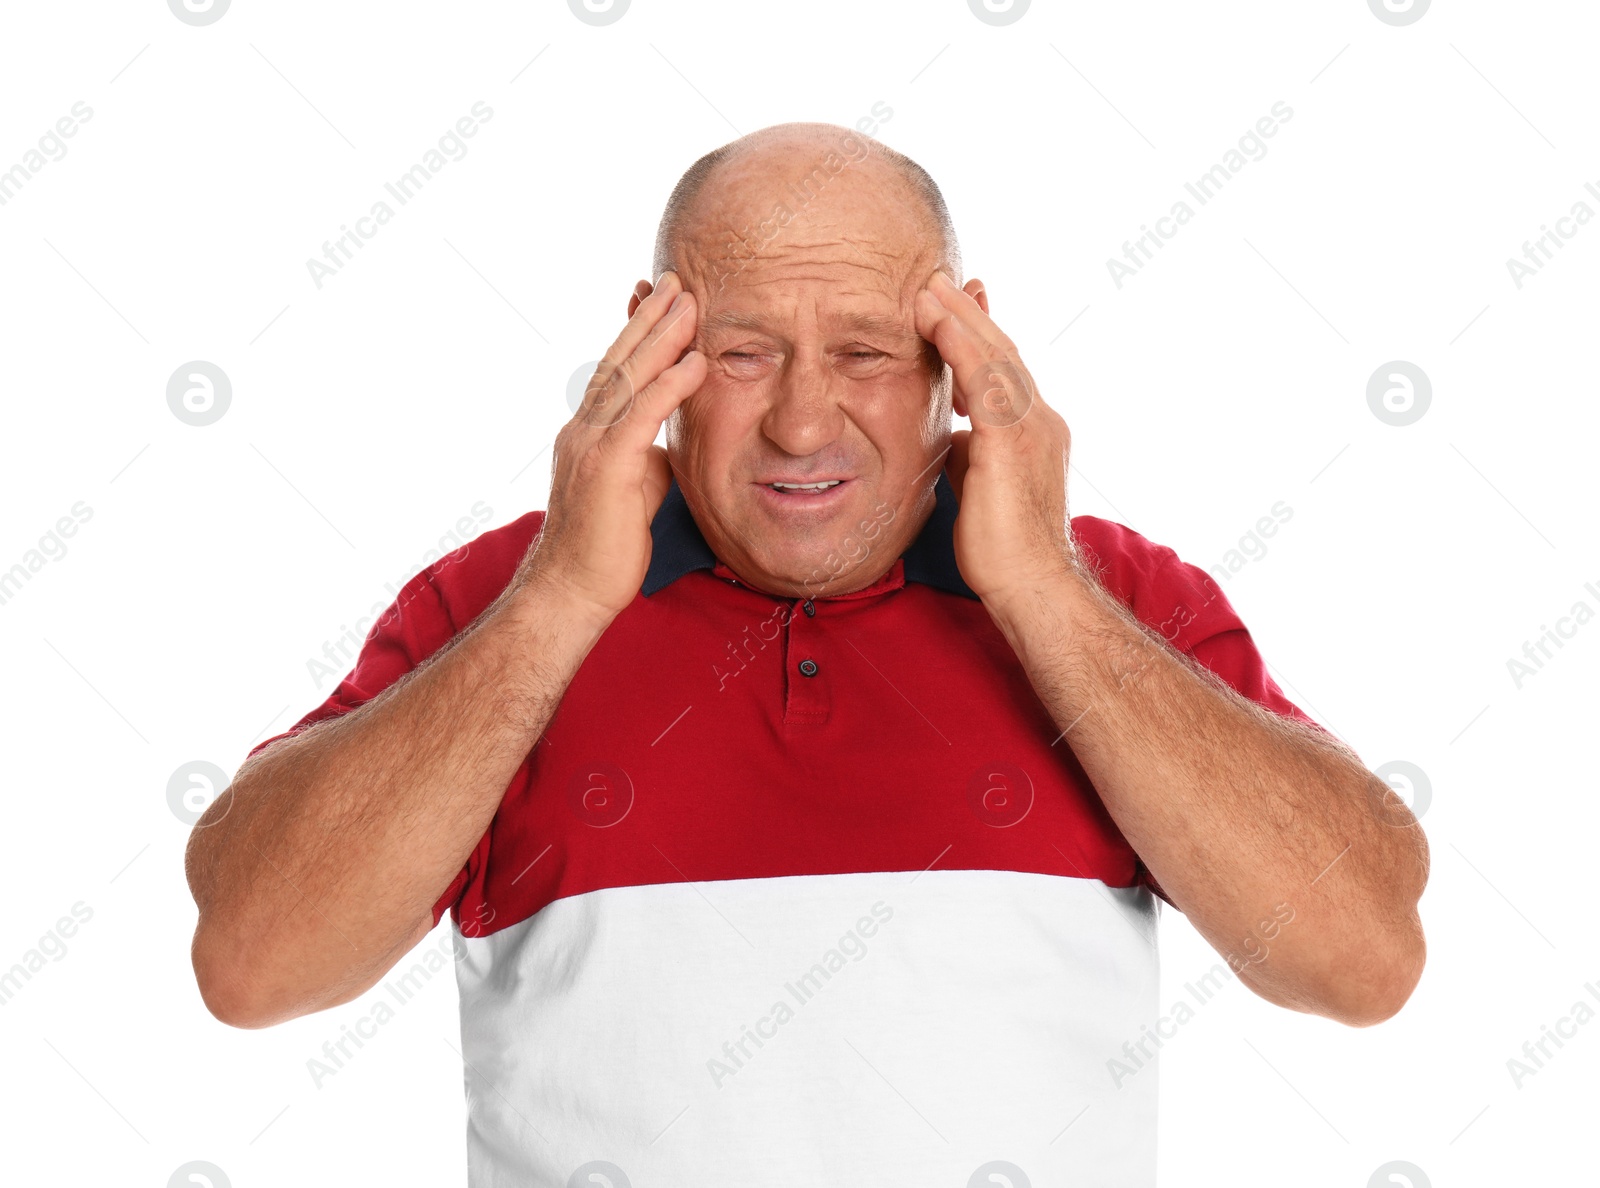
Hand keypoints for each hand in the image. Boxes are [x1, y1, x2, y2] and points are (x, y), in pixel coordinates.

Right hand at [519, 271, 704, 623]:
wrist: (571, 591)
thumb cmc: (605, 548)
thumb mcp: (634, 489)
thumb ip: (648, 456)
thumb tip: (672, 444)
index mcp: (588, 432)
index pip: (616, 371)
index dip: (638, 332)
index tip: (659, 298)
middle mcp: (583, 429)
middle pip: (619, 359)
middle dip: (649, 317)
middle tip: (676, 279)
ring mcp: (590, 445)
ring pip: (629, 377)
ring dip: (662, 336)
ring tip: (690, 301)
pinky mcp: (607, 468)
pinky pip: (641, 415)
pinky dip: (669, 384)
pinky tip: (695, 362)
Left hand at [913, 269, 1076, 607]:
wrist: (1031, 586)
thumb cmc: (1003, 550)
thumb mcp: (979, 487)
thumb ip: (969, 454)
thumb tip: (949, 438)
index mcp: (1034, 431)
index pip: (1003, 371)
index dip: (979, 336)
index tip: (956, 305)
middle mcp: (1040, 421)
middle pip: (1002, 352)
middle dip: (970, 313)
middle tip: (939, 279)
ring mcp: (1031, 428)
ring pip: (995, 355)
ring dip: (959, 316)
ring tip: (928, 287)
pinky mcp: (1011, 441)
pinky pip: (984, 377)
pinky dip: (959, 343)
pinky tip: (935, 319)